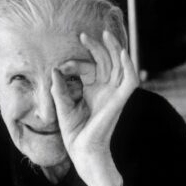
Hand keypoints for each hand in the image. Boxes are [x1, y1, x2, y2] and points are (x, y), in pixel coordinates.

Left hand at [51, 30, 137, 185]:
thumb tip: (55, 70)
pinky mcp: (120, 100)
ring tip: (106, 34)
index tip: (60, 69)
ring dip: (114, 49)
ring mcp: (114, 93)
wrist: (82, 151)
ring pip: (119, 65)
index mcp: (93, 90)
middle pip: (105, 61)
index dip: (75, 64)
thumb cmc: (73, 132)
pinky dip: (129, 66)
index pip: (88, 68)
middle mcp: (105, 89)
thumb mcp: (62, 106)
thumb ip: (59, 88)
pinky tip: (122, 53)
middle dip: (96, 47)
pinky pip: (130, 80)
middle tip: (83, 35)